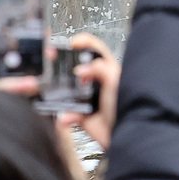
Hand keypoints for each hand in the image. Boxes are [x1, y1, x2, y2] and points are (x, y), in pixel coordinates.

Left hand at [0, 6, 37, 94]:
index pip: (1, 36)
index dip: (18, 31)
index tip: (34, 27)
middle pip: (14, 53)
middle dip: (33, 49)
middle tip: (47, 47)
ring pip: (18, 71)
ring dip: (33, 67)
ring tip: (43, 63)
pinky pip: (16, 87)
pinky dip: (24, 85)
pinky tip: (32, 82)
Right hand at [52, 33, 119, 149]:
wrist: (127, 136)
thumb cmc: (128, 107)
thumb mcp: (116, 81)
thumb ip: (100, 69)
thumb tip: (81, 69)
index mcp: (109, 70)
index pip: (95, 49)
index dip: (82, 42)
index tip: (70, 44)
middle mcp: (98, 82)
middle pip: (75, 67)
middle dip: (62, 65)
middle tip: (52, 61)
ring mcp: (89, 99)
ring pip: (67, 91)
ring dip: (58, 92)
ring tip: (51, 90)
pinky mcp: (83, 116)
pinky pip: (68, 113)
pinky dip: (66, 116)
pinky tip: (67, 116)